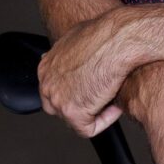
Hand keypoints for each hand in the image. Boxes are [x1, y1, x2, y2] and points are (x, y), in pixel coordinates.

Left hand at [38, 8, 151, 136]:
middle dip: (81, 105)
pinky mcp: (73, 113)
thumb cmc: (104, 35)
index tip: (92, 89)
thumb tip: (75, 58)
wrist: (117, 41)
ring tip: (112, 99)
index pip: (54, 91)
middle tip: (101, 98)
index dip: (75, 93)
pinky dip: (104, 121)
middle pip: (60, 108)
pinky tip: (116, 107)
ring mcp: (58, 100)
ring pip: (74, 120)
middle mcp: (47, 84)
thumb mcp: (77, 38)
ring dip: (95, 112)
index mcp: (46, 68)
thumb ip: (69, 53)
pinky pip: (88, 129)